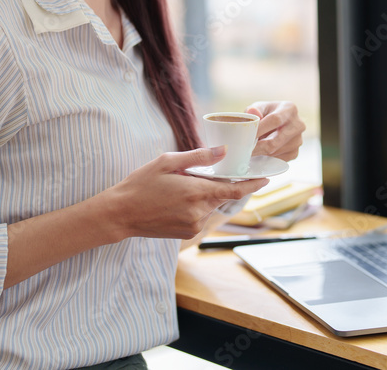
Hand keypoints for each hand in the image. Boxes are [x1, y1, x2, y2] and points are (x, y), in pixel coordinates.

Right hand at [99, 146, 267, 240]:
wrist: (120, 214)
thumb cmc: (141, 184)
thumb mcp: (167, 162)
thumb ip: (198, 157)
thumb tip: (223, 151)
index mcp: (196, 192)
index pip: (234, 190)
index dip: (253, 184)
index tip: (266, 178)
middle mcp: (199, 212)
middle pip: (220, 197)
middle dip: (215, 185)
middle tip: (193, 177)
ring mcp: (194, 226)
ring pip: (210, 206)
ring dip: (203, 196)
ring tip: (177, 190)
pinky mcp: (188, 234)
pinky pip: (200, 216)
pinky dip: (196, 206)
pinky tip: (175, 201)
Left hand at [245, 101, 305, 161]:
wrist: (278, 123)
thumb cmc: (267, 114)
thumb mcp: (260, 107)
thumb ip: (254, 109)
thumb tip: (253, 113)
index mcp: (289, 109)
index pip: (275, 120)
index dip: (259, 130)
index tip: (247, 137)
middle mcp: (298, 124)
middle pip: (275, 141)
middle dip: (257, 146)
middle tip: (245, 149)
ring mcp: (298, 140)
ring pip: (275, 152)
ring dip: (261, 152)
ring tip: (254, 146)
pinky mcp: (295, 152)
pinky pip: (278, 159)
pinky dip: (267, 157)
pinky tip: (262, 151)